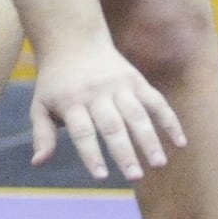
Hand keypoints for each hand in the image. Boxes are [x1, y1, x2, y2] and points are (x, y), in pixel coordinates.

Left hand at [28, 44, 185, 180]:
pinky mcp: (136, 80)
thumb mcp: (41, 105)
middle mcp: (96, 93)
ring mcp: (119, 85)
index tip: (101, 177)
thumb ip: (42, 134)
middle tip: (134, 177)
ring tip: (158, 164)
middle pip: (113, 126)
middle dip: (125, 152)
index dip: (91, 154)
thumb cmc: (55, 82)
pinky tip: (180, 143)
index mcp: (71, 101)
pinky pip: (156, 102)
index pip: (83, 132)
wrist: (73, 41)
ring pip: (137, 115)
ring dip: (150, 140)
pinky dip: (169, 121)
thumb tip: (38, 163)